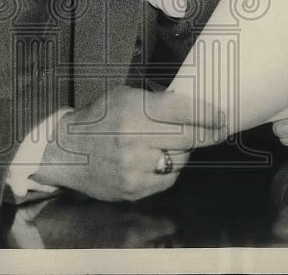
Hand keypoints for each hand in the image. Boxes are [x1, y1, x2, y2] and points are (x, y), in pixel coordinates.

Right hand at [32, 87, 225, 201]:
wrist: (65, 152)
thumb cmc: (98, 119)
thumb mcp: (124, 97)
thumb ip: (156, 102)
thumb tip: (193, 106)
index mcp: (133, 112)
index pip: (183, 112)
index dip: (208, 114)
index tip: (222, 117)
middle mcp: (135, 141)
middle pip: (189, 138)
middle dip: (208, 134)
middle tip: (218, 130)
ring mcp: (135, 169)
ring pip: (180, 160)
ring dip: (182, 151)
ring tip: (168, 142)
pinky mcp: (134, 189)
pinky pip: (167, 179)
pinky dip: (168, 169)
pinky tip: (156, 159)